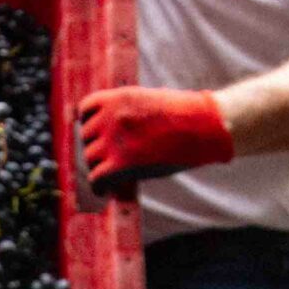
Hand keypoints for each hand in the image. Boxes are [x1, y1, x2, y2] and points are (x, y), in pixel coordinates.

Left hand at [77, 87, 233, 198]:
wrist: (203, 126)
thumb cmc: (186, 115)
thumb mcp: (151, 100)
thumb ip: (128, 111)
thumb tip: (115, 128)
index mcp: (118, 97)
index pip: (85, 110)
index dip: (88, 124)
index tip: (95, 135)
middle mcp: (111, 117)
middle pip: (86, 137)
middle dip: (95, 148)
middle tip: (107, 160)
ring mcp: (114, 140)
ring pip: (89, 159)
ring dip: (98, 168)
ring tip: (109, 176)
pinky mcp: (121, 164)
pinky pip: (97, 179)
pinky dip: (99, 187)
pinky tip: (106, 190)